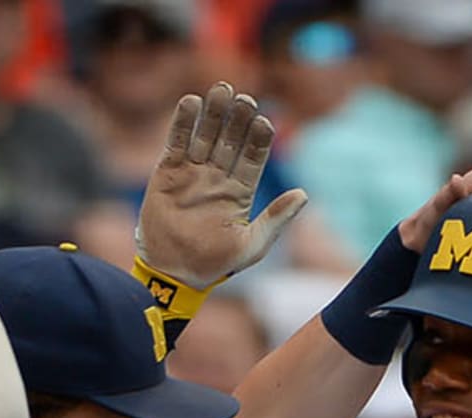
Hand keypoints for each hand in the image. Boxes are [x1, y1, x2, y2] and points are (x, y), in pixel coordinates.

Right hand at [135, 82, 307, 288]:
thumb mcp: (252, 246)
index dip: (259, 139)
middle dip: (238, 119)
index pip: (253, 157)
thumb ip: (276, 219)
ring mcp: (193, 172)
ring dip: (214, 113)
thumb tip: (303, 195)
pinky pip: (177, 141)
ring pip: (206, 135)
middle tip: (245, 100)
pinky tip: (191, 102)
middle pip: (231, 139)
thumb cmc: (216, 264)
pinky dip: (183, 122)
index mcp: (240, 191)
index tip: (265, 123)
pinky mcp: (168, 171)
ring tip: (221, 91)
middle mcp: (218, 176)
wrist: (174, 272)